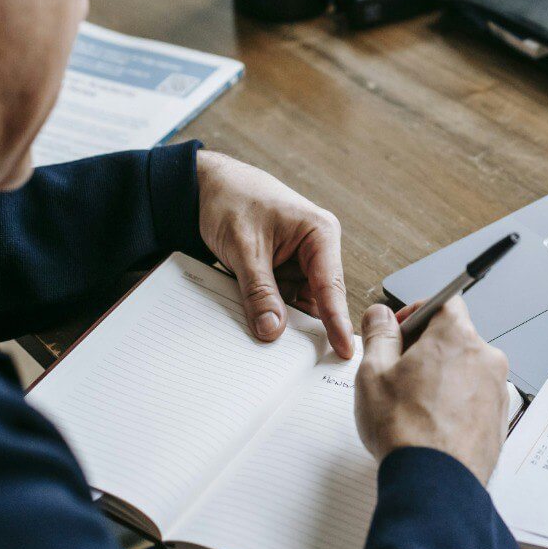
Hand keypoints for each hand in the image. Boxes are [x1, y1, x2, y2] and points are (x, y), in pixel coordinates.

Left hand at [196, 150, 353, 356]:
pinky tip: (261, 326)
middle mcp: (316, 248)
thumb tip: (272, 330)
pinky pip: (281, 299)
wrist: (205, 186)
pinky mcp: (283, 270)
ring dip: (285, 320)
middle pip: (318, 299)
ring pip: (298, 303)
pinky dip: (270, 311)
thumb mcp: (244, 248)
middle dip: (307, 326)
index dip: (337, 321)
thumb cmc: (232, 199)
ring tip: (274, 347)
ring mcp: (300, 261)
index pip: (331, 285)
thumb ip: (260, 291)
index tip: (342, 349)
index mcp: (319, 233)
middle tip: (302, 361)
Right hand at [355, 298, 508, 483]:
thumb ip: (378, 335)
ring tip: (414, 405)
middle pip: (455, 337)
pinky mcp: (500, 418)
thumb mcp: (374, 373)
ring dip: (442, 377)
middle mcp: (486, 357)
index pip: (444, 302)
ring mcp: (497, 389)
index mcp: (457, 337)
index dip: (417, 311)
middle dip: (426, 348)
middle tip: (398, 373)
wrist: (436, 483)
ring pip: (465, 369)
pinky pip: (476, 397)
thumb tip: (380, 315)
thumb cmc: (406, 430)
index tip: (400, 330)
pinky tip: (433, 424)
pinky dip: (456, 402)